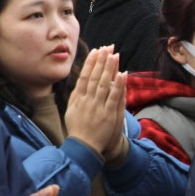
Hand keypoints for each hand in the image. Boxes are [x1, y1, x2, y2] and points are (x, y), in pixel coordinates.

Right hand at [64, 47, 127, 162]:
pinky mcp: (108, 114)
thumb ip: (76, 96)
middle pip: (95, 77)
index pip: (85, 76)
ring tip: (115, 55)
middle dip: (102, 61)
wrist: (84, 147)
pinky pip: (114, 97)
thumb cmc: (78, 129)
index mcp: (78, 98)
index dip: (91, 63)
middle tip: (108, 47)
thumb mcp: (71, 111)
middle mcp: (87, 100)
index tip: (97, 51)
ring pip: (104, 84)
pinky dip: (119, 85)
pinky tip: (123, 74)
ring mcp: (98, 107)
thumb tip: (80, 81)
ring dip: (110, 68)